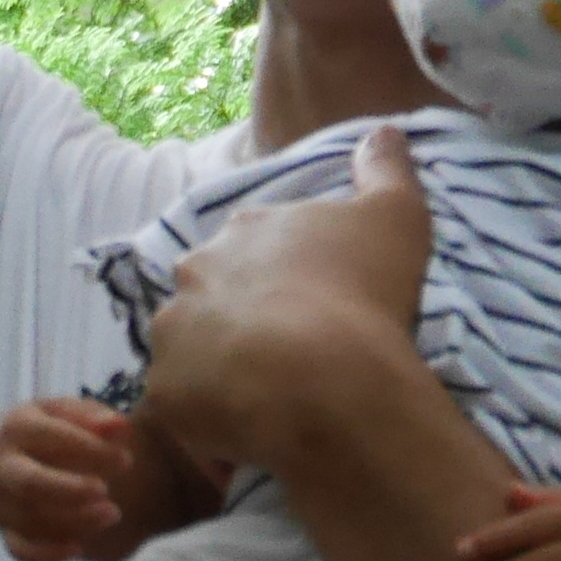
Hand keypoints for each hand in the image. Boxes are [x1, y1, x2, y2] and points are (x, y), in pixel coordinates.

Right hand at [0, 395, 159, 560]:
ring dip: (75, 521)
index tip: (124, 460)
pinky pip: (20, 550)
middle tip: (106, 490)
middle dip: (72, 490)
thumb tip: (118, 428)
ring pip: (30, 520)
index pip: (51, 437)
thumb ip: (94, 416)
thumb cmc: (46, 431)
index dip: (91, 450)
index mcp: (15, 428)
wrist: (5, 455)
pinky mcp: (4, 532)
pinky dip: (48, 554)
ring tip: (111, 514)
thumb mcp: (68, 413)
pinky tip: (79, 548)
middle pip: (30, 484)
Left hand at [139, 124, 435, 474]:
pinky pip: (185, 407)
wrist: (326, 377)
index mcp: (242, 232)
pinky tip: (247, 432)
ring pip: (190, 349)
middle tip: (287, 355)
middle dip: (240, 318)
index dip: (281, 278)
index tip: (311, 306)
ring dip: (217, 368)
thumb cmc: (364, 292)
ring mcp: (172, 332)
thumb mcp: (395, 216)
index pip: (252, 248)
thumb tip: (382, 129)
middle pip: (212, 295)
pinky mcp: (164, 391)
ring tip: (265, 398)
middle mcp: (192, 273)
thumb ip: (385, 169)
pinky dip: (209, 418)